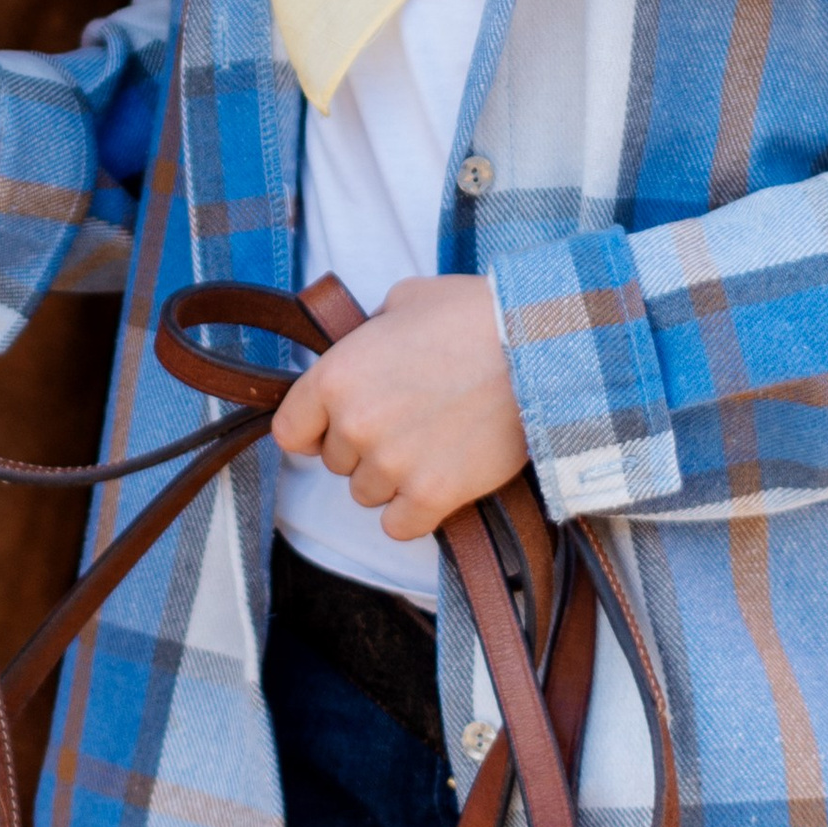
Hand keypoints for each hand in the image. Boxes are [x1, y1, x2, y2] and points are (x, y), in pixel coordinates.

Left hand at [271, 276, 527, 539]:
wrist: (537, 348)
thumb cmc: (472, 316)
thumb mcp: (404, 300)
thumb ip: (370, 331)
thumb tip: (365, 345)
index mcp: (336, 375)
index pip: (290, 431)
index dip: (312, 431)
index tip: (332, 428)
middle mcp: (355, 424)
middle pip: (336, 462)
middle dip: (362, 446)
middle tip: (405, 420)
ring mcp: (393, 465)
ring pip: (366, 495)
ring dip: (391, 478)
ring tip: (430, 444)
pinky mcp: (433, 495)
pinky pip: (399, 526)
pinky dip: (414, 512)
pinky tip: (436, 482)